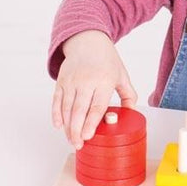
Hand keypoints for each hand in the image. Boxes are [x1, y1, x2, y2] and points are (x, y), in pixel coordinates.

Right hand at [51, 30, 137, 148]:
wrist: (87, 41)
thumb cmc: (107, 60)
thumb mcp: (122, 75)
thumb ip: (129, 95)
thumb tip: (130, 113)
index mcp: (104, 80)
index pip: (97, 106)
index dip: (91, 122)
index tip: (88, 136)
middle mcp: (86, 81)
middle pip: (80, 110)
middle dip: (77, 130)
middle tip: (78, 145)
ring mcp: (72, 81)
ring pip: (67, 108)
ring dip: (67, 126)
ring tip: (71, 140)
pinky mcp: (61, 81)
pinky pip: (57, 100)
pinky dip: (56, 114)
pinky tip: (59, 126)